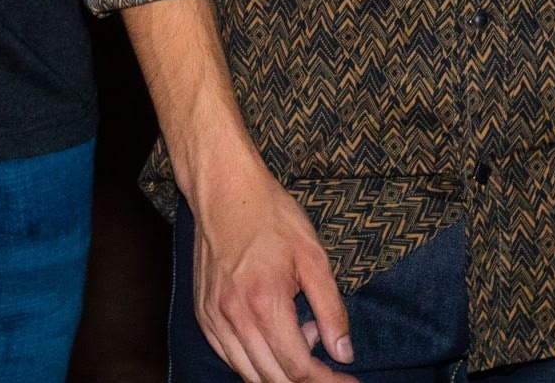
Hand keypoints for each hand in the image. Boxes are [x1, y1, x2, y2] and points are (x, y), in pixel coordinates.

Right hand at [185, 149, 352, 380]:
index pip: (298, 368)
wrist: (223, 190)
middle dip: (308, 382)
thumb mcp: (313, 256)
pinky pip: (230, 357)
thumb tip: (343, 353)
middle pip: (274, 379)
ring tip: (302, 335)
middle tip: (331, 365)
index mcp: (264, 302)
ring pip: (249, 374)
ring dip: (281, 372)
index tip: (350, 382)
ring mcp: (214, 317)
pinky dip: (256, 362)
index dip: (328, 382)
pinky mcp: (204, 314)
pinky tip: (275, 335)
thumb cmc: (270, 216)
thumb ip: (330, 309)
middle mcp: (234, 317)